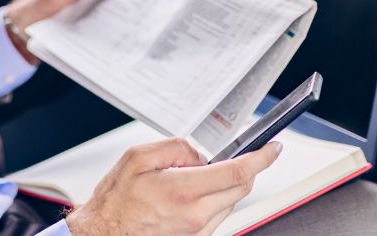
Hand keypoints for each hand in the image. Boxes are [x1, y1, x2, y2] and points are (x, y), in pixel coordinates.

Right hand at [66, 138, 281, 235]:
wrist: (104, 234)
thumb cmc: (116, 200)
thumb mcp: (139, 157)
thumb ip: (177, 148)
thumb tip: (200, 153)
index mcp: (184, 190)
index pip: (238, 171)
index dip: (262, 157)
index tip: (272, 148)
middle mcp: (196, 215)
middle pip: (241, 187)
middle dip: (244, 167)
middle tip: (228, 156)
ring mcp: (198, 230)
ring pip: (231, 202)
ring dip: (226, 184)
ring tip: (193, 177)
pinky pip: (218, 215)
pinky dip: (214, 199)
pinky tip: (190, 194)